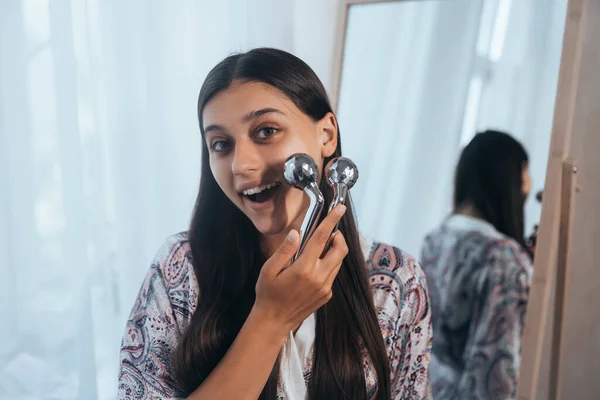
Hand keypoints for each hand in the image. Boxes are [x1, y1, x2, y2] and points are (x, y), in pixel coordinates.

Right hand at [253, 204, 348, 333]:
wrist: (273, 321)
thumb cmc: (268, 293)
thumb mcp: (269, 269)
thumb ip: (285, 250)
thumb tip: (296, 232)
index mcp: (304, 268)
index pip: (322, 238)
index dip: (332, 221)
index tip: (340, 209)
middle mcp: (319, 278)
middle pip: (340, 249)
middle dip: (338, 236)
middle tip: (329, 232)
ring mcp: (325, 288)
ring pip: (338, 262)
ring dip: (333, 251)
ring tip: (318, 249)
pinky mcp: (327, 295)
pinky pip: (333, 274)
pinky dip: (328, 265)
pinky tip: (313, 268)